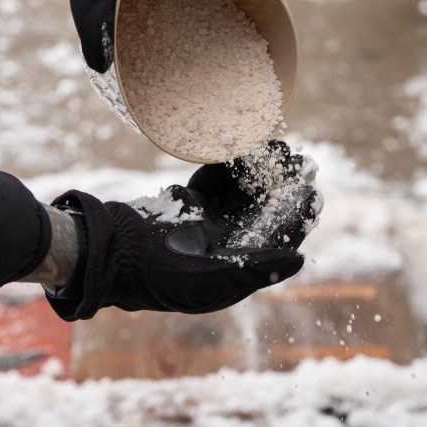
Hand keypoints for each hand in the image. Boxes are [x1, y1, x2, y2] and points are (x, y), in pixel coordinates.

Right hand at [45, 142, 320, 320]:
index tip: (313, 191)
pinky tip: (244, 147)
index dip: (297, 216)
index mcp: (237, 266)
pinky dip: (229, 164)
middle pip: (264, 210)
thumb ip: (257, 268)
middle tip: (302, 160)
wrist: (112, 254)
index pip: (277, 239)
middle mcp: (227, 243)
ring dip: (260, 170)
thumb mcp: (214, 279)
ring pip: (243, 192)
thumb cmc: (162, 277)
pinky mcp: (189, 202)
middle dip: (282, 186)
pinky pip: (216, 180)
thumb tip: (300, 258)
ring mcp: (208, 221)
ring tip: (277, 146)